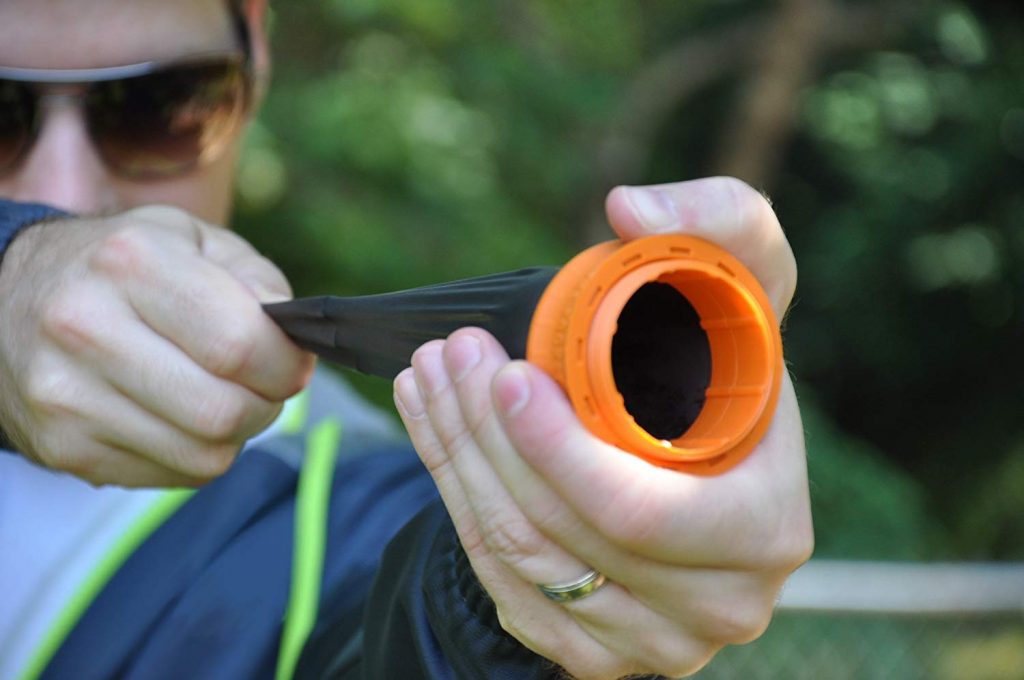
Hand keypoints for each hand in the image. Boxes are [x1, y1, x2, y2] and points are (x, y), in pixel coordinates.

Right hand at [0, 205, 313, 486]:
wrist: (9, 299)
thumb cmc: (124, 268)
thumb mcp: (193, 241)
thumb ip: (257, 281)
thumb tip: (294, 341)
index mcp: (130, 262)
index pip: (240, 343)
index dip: (286, 364)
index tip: (292, 361)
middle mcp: (85, 327)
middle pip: (224, 411)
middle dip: (266, 404)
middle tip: (263, 385)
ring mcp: (66, 396)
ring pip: (204, 454)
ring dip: (235, 434)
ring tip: (222, 396)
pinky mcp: (62, 447)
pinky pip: (173, 475)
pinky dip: (197, 453)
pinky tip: (180, 416)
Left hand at [393, 177, 811, 678]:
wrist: (707, 446)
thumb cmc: (726, 360)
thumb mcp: (744, 277)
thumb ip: (718, 218)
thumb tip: (627, 208)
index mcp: (763, 526)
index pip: (637, 511)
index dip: (554, 449)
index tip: (502, 371)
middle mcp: (718, 602)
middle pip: (561, 537)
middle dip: (483, 442)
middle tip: (446, 358)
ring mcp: (654, 639)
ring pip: (520, 563)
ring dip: (456, 466)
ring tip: (428, 381)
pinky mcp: (595, 651)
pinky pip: (504, 589)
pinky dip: (459, 508)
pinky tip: (436, 436)